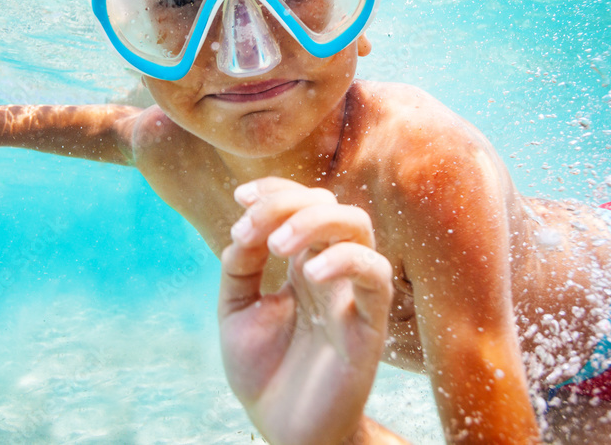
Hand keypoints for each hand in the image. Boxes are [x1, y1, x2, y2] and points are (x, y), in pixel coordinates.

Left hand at [219, 177, 393, 444]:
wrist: (282, 429)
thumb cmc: (263, 371)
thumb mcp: (235, 311)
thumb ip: (239, 267)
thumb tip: (244, 228)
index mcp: (301, 262)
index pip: (302, 202)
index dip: (275, 190)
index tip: (241, 197)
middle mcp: (329, 270)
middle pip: (329, 204)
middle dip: (288, 203)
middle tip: (253, 230)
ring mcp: (350, 294)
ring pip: (357, 227)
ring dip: (315, 222)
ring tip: (277, 245)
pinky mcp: (369, 325)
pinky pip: (375, 276)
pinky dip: (345, 260)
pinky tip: (308, 274)